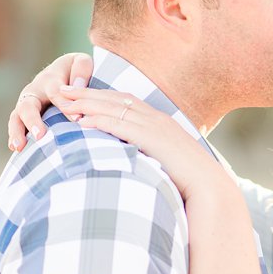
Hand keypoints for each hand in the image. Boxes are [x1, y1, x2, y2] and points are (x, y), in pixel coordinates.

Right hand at [8, 52, 92, 150]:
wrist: (63, 71)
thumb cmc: (75, 70)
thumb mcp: (81, 62)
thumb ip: (81, 69)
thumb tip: (76, 86)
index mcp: (50, 79)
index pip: (56, 92)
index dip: (65, 105)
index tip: (76, 118)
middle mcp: (34, 91)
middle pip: (28, 105)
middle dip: (33, 120)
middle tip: (40, 136)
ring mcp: (27, 103)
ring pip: (17, 116)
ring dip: (17, 131)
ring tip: (19, 147)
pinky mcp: (25, 114)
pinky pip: (17, 124)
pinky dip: (15, 136)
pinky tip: (17, 150)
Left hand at [50, 88, 219, 200]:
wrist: (209, 185)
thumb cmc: (192, 179)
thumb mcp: (170, 160)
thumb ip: (154, 152)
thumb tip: (141, 158)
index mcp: (162, 122)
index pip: (126, 101)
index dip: (102, 95)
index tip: (82, 93)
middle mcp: (157, 119)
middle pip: (116, 99)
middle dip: (87, 92)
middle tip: (63, 89)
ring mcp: (155, 127)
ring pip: (114, 108)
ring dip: (87, 103)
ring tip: (64, 101)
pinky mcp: (152, 138)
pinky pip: (120, 125)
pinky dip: (99, 121)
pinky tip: (81, 121)